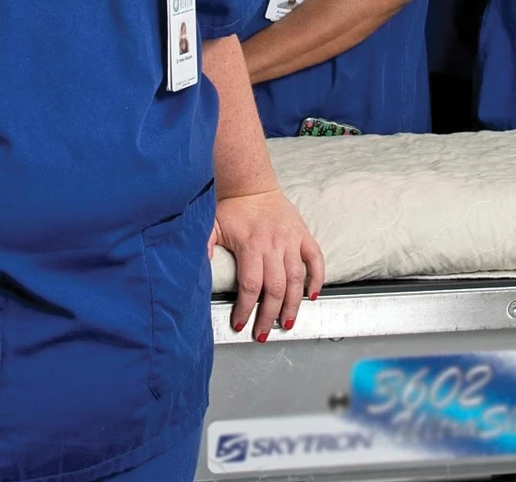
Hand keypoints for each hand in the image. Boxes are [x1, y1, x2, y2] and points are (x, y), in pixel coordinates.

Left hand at [210, 189, 325, 341]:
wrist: (251, 184)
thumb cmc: (231, 207)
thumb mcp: (211, 225)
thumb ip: (205, 247)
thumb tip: (198, 268)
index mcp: (250, 245)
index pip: (250, 285)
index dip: (246, 308)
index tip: (240, 324)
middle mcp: (273, 245)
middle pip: (274, 288)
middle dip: (268, 315)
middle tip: (263, 333)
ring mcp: (291, 240)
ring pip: (296, 279)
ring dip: (293, 305)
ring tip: (287, 323)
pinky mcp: (303, 235)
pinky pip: (316, 260)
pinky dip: (317, 278)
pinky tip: (312, 295)